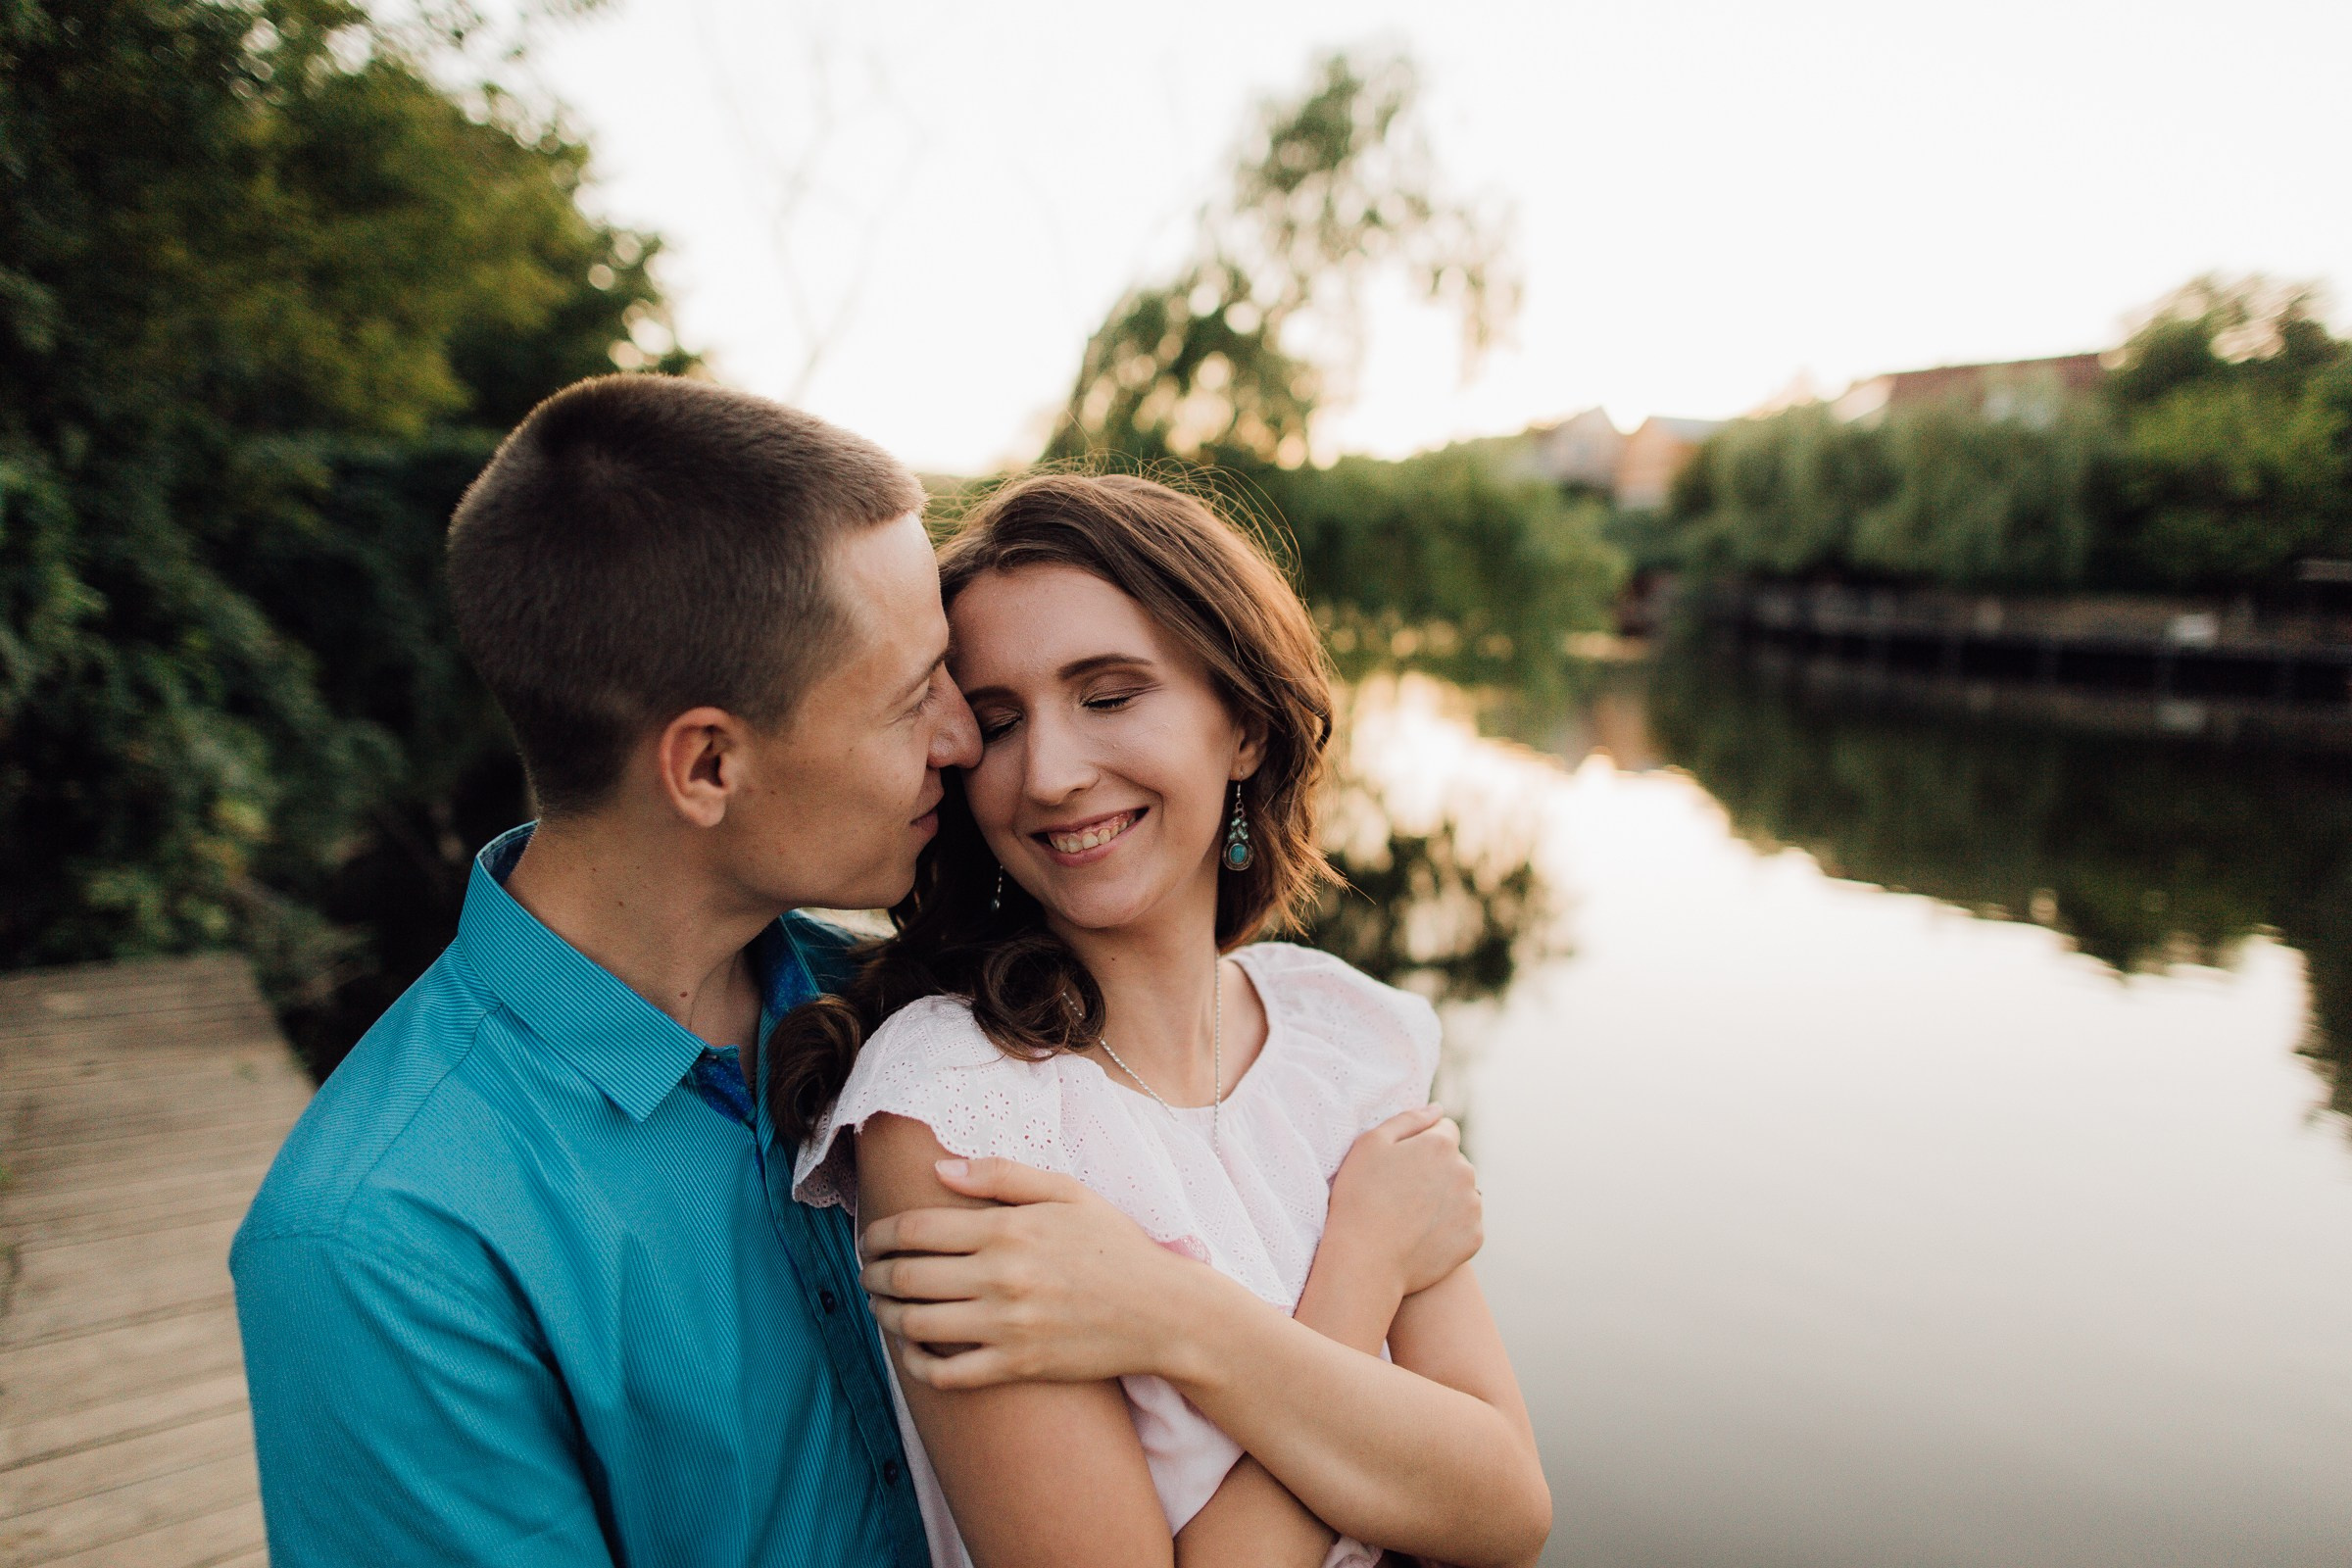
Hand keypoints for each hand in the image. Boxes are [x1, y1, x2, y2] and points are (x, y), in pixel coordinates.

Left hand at [858, 1156, 1227, 1389]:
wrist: (1163, 1312)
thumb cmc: (1115, 1246)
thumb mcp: (1067, 1192)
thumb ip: (1001, 1176)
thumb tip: (939, 1168)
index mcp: (1008, 1228)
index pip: (916, 1228)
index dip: (879, 1232)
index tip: (870, 1237)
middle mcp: (1001, 1276)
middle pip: (905, 1275)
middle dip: (873, 1273)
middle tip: (868, 1272)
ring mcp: (1007, 1326)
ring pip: (916, 1323)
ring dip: (885, 1314)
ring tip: (882, 1306)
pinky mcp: (1016, 1366)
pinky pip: (946, 1373)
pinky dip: (916, 1363)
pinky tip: (912, 1349)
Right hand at [1323, 1104, 1481, 1299]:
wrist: (1365, 1261)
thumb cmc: (1360, 1198)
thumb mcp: (1370, 1145)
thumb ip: (1408, 1119)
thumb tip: (1437, 1110)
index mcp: (1441, 1145)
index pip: (1445, 1130)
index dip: (1422, 1144)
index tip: (1401, 1164)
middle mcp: (1465, 1172)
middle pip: (1455, 1162)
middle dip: (1436, 1171)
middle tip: (1401, 1193)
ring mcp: (1473, 1208)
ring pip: (1462, 1193)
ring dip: (1444, 1198)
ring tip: (1410, 1217)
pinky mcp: (1474, 1238)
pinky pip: (1464, 1224)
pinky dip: (1448, 1227)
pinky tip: (1421, 1235)